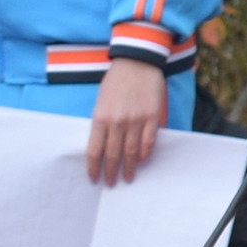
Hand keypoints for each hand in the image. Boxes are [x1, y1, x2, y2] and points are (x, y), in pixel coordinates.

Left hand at [86, 60, 166, 187]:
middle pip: (113, 155)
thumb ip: (101, 123)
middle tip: (111, 183)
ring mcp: (136, 120)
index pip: (94, 151)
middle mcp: (117, 122)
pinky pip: (148, 141)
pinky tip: (141, 160)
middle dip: (111, 172)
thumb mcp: (100, 102)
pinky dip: (144, 153)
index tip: (94, 179)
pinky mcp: (152, 116)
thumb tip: (102, 145)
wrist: (136, 62)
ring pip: (131, 152)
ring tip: (127, 178)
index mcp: (100, 118)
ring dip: (129, 167)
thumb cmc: (115, 82)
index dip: (94, 168)